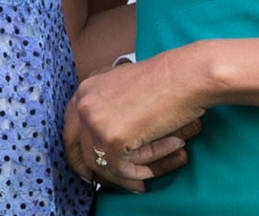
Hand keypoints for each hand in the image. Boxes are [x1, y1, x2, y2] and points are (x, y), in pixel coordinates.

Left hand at [63, 48, 210, 191]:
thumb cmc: (168, 79)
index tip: (86, 168)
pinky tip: (152, 171)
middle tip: (108, 183)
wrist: (189, 75)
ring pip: (102, 164)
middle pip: (83, 151)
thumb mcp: (126, 87)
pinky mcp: (113, 139)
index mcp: (86, 90)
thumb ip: (109, 107)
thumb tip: (105, 139)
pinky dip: (138, 173)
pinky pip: (120, 169)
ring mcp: (96, 122)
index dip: (77, 153)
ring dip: (127, 171)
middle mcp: (85, 105)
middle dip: (95, 171)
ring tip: (149, 172)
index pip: (69, 129)